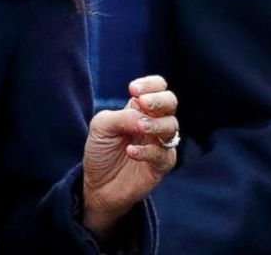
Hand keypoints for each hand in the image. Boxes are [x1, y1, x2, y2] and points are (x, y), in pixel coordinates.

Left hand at [82, 75, 177, 239]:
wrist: (99, 184)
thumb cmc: (101, 151)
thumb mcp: (102, 127)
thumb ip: (121, 117)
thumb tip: (143, 118)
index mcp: (139, 109)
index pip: (157, 88)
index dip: (150, 84)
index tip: (133, 89)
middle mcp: (153, 123)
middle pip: (171, 102)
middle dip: (159, 100)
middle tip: (143, 103)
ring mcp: (160, 143)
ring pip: (171, 127)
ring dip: (154, 125)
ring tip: (138, 128)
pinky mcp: (162, 165)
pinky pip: (163, 154)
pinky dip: (148, 151)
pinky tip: (131, 151)